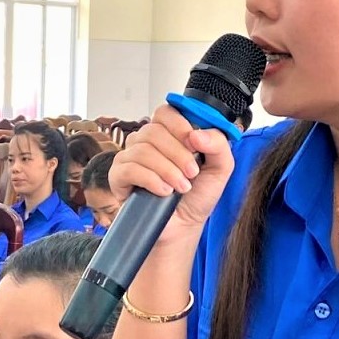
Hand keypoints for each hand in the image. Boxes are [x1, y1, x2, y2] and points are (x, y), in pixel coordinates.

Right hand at [108, 105, 235, 235]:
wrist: (184, 226)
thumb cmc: (198, 196)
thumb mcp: (220, 169)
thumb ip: (218, 145)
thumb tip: (197, 134)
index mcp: (169, 134)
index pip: (165, 112)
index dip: (179, 125)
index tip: (194, 143)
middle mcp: (146, 141)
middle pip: (153, 130)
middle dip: (178, 154)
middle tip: (191, 174)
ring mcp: (130, 157)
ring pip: (143, 150)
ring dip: (167, 170)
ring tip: (181, 187)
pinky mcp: (118, 176)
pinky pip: (130, 168)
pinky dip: (151, 180)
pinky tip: (163, 192)